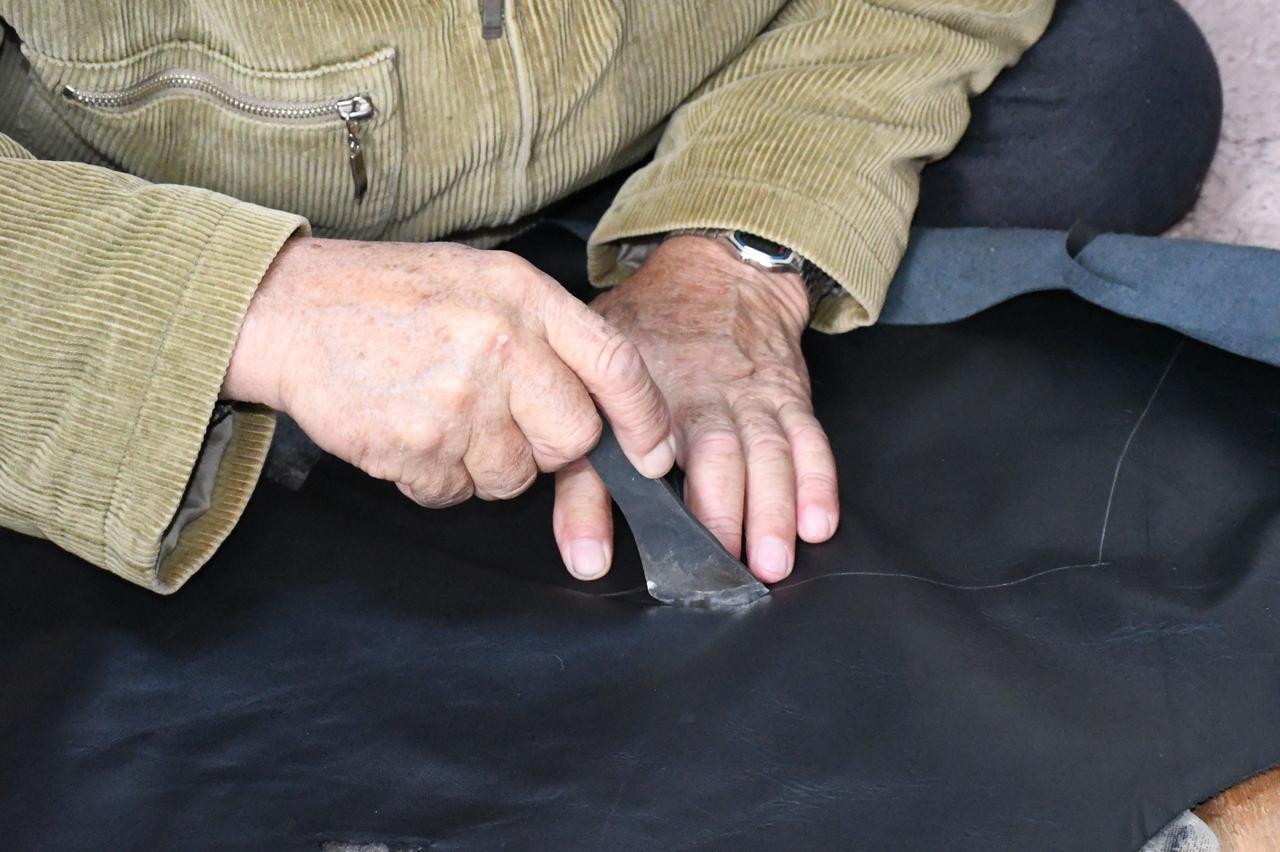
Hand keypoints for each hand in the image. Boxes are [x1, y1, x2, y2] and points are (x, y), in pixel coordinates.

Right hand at [222, 237, 675, 504]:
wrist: (289, 308)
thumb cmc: (388, 296)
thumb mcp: (482, 282)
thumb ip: (547, 332)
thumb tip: (606, 400)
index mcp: (524, 297)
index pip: (617, 366)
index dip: (646, 419)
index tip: (655, 455)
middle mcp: (501, 345)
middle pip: (573, 438)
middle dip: (547, 446)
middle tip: (501, 418)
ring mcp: (459, 399)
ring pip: (514, 477)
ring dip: (485, 463)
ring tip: (442, 413)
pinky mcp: (417, 446)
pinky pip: (455, 493)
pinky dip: (436, 477)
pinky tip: (409, 429)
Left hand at [553, 235, 838, 582]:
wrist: (719, 277)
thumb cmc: (648, 341)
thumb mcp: (595, 391)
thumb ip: (584, 478)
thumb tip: (586, 560)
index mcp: (641, 398)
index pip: (614, 458)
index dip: (605, 507)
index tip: (601, 558)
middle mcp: (699, 399)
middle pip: (713, 457)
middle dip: (720, 514)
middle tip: (722, 568)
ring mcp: (750, 399)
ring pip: (766, 454)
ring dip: (771, 509)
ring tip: (771, 562)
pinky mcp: (789, 399)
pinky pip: (809, 441)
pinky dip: (817, 482)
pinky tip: (817, 524)